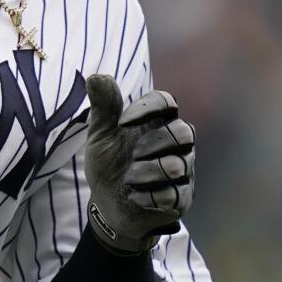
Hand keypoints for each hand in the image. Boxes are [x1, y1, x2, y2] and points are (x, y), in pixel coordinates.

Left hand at [83, 75, 194, 254]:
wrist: (107, 205)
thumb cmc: (109, 165)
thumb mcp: (100, 136)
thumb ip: (103, 109)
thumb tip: (96, 76)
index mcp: (155, 125)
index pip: (167, 101)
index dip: (149, 107)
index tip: (123, 122)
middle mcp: (174, 146)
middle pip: (185, 132)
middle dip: (156, 142)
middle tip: (133, 153)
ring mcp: (181, 173)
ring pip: (179, 165)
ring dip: (148, 172)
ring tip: (129, 179)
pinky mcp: (180, 199)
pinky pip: (175, 194)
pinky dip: (150, 196)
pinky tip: (134, 197)